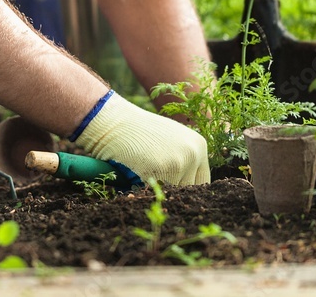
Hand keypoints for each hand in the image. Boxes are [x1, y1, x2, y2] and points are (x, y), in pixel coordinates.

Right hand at [72, 91, 209, 186]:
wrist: (113, 121)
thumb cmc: (136, 131)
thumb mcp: (169, 140)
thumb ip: (183, 159)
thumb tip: (189, 190)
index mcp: (199, 145)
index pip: (202, 182)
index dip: (185, 189)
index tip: (170, 191)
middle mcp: (195, 153)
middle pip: (190, 190)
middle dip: (172, 191)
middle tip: (152, 183)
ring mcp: (181, 161)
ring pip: (173, 194)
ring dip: (158, 191)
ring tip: (141, 174)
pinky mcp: (164, 170)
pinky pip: (158, 192)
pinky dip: (147, 190)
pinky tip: (136, 174)